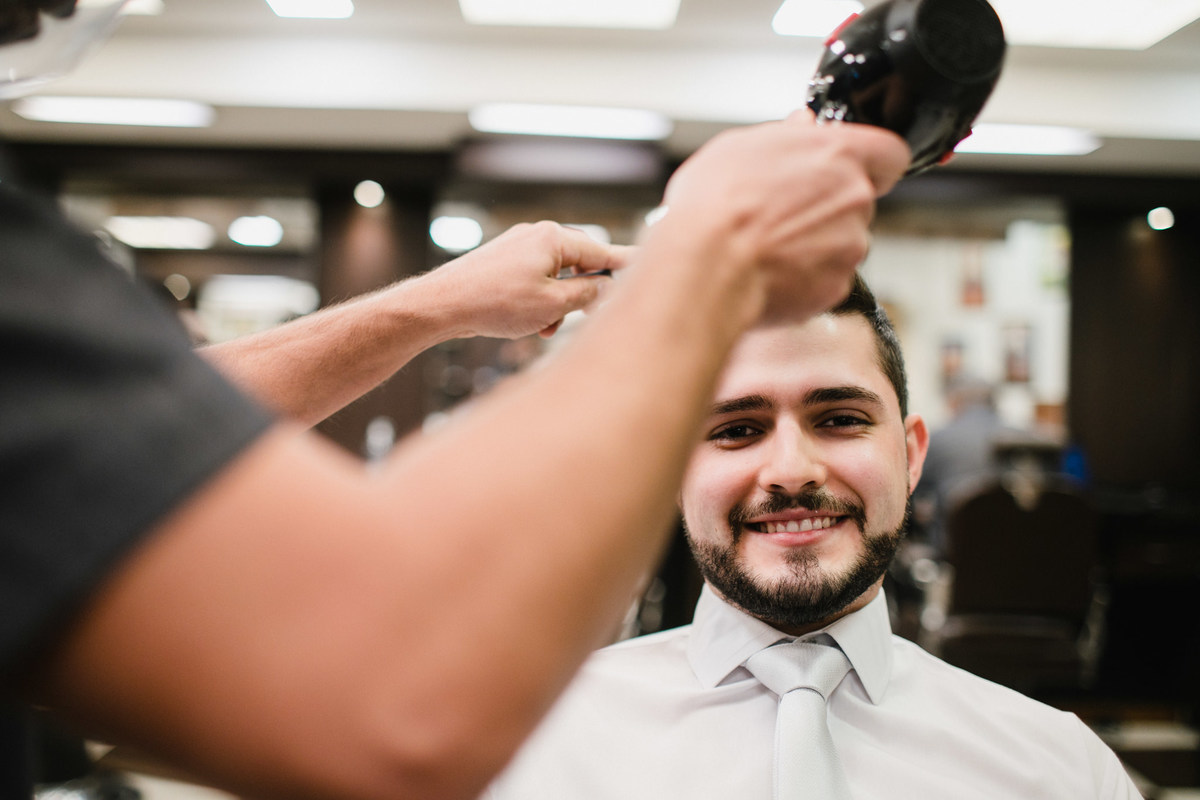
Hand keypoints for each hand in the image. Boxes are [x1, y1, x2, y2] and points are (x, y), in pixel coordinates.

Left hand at [418, 221, 631, 338]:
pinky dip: (541, 301)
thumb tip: (607, 287)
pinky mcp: (504, 262)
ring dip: (560, 303)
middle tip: (587, 317)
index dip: (627, 265)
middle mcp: (538, 235)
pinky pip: (537, 280)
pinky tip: (531, 324)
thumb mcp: (553, 305)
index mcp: (554, 238)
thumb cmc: (494, 303)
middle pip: (580, 264)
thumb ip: (587, 294)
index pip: (603, 252)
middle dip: (584, 294)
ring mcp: (519, 246)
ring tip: (546, 328)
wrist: (443, 305)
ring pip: (557, 276)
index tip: (649, 266)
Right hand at [659, 111, 909, 322]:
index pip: (890, 152)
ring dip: (816, 243)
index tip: (852, 169)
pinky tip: (769, 271)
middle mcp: (855, 198)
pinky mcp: (836, 287)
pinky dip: (805, 277)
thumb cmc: (715, 205)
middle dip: (829, 206)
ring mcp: (850, 245)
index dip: (873, 162)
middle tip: (783, 211)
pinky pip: (827, 277)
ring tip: (768, 246)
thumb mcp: (740, 147)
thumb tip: (802, 126)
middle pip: (859, 200)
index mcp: (839, 153)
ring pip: (843, 241)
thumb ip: (786, 136)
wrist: (706, 267)